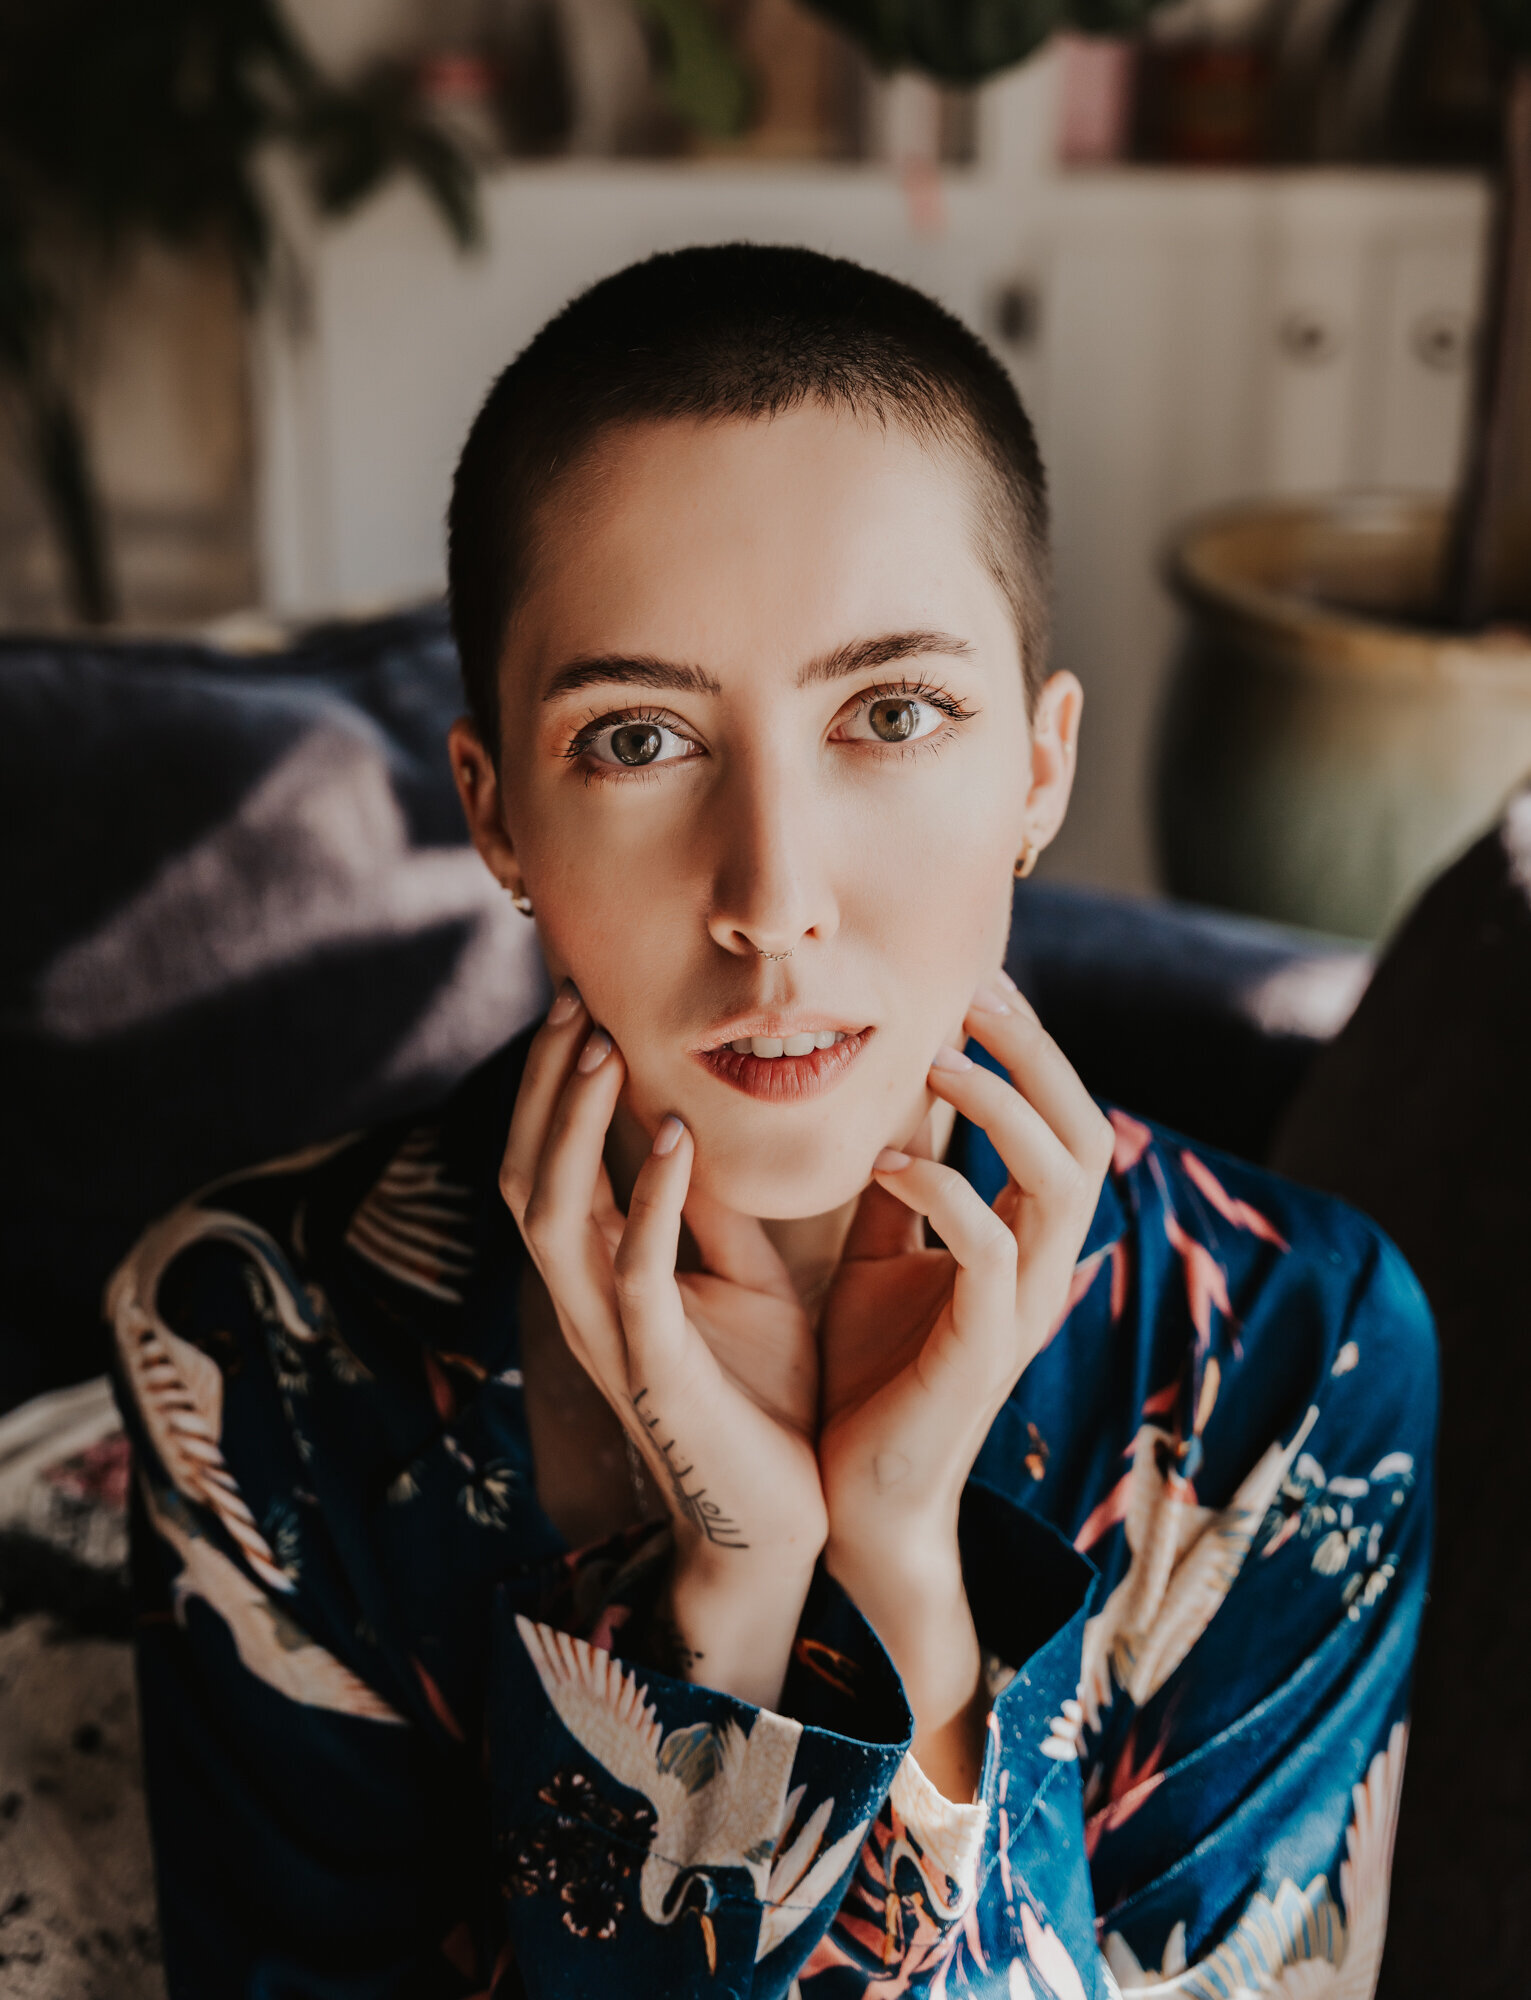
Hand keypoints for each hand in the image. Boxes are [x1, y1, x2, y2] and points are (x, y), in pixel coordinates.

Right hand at [499, 984, 826, 1707]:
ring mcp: (611, 1337)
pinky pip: (634, 1273)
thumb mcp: (746, 1281)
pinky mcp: (655, 1373)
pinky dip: (650, 1198)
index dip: (555, 1082)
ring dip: (571, 1125)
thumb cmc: (764, 1400)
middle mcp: (587, 1299)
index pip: (554, 1161)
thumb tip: (703, 1123)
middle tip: (570, 998)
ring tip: (599, 1047)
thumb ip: (713, 1212)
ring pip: (552, 1215)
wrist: (787, 1521)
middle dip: (541, 1085)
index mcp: (606, 1274)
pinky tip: (672, 1136)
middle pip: (526, 1174)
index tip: (580, 999)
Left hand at [817, 975, 1113, 1793]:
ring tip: (932, 1059)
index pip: (1057, 1121)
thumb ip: (897, 1186)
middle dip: (1036, 1053)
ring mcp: (1020, 1307)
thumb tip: (886, 1099)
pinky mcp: (984, 1348)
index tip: (970, 981)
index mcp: (1020, 1241)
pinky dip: (946, 1188)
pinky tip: (886, 1162)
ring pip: (1063, 1179)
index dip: (1025, 1048)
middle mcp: (1039, 1268)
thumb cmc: (868, 1376)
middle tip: (971, 990)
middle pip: (1086, 1134)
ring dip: (1001, 1105)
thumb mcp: (876, 1258)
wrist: (856, 1499)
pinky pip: (991, 1246)